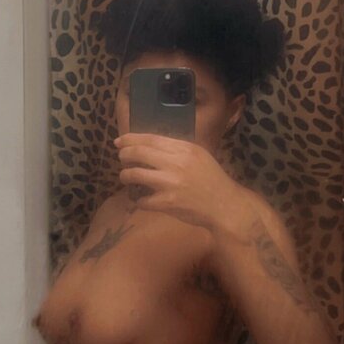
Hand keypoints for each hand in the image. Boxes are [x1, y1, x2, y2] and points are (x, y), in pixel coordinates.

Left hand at [114, 132, 257, 239]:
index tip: (119, 141)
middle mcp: (176, 163)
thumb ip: (177, 149)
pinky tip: (140, 199)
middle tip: (121, 158)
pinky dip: (138, 200)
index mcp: (184, 148)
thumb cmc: (211, 178)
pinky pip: (142, 200)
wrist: (224, 204)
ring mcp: (170, 183)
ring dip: (125, 176)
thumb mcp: (198, 155)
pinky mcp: (167, 203)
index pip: (150, 139)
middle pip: (139, 153)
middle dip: (124, 155)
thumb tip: (149, 145)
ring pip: (135, 174)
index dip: (131, 139)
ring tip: (125, 177)